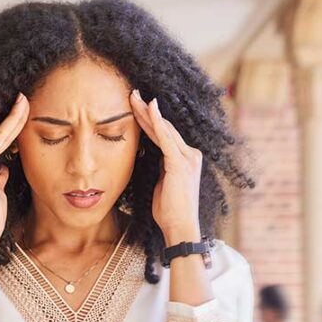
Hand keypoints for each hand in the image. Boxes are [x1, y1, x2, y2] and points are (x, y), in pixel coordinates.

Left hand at [129, 89, 203, 242]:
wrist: (180, 228)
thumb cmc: (169, 212)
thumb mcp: (162, 185)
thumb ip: (161, 170)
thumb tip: (153, 160)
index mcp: (185, 159)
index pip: (164, 134)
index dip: (150, 120)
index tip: (136, 107)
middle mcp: (190, 155)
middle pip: (163, 127)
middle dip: (146, 110)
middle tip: (132, 93)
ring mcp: (187, 158)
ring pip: (163, 129)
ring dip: (147, 112)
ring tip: (133, 97)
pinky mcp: (180, 163)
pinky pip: (166, 138)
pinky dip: (157, 122)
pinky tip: (149, 108)